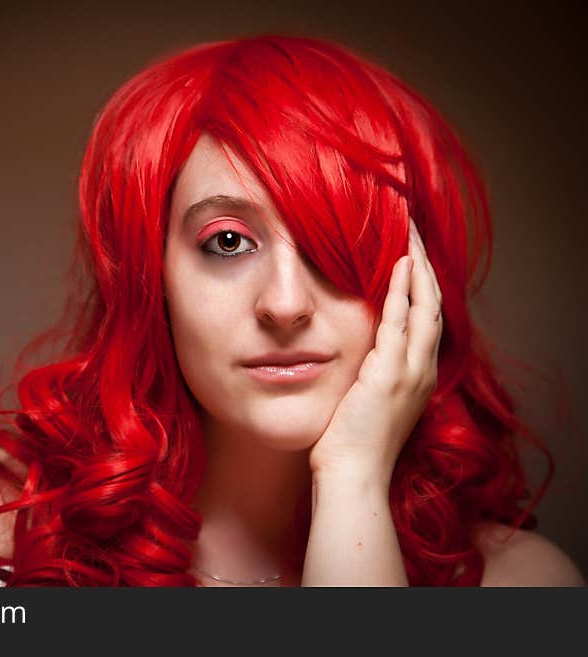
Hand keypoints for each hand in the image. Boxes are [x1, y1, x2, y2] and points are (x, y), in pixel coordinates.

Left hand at [309, 218, 442, 484]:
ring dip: (418, 268)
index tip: (412, 255)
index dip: (422, 285)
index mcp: (417, 376)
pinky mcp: (390, 375)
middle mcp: (422, 370)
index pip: (426, 319)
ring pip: (424, 307)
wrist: (351, 478)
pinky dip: (403, 292)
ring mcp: (410, 372)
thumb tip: (358, 355)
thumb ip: (370, 374)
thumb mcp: (366, 402)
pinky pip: (401, 323)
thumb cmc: (350, 444)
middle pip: (433, 305)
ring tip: (410, 233)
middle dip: (425, 266)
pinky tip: (399, 265)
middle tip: (415, 230)